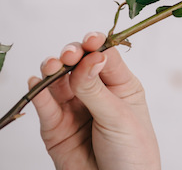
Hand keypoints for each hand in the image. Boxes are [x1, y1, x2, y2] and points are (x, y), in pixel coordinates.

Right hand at [30, 32, 160, 169]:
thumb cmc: (133, 153)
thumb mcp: (119, 117)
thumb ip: (97, 90)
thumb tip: (89, 58)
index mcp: (121, 86)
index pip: (106, 57)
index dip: (96, 46)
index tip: (91, 39)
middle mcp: (97, 93)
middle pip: (79, 65)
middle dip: (72, 55)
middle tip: (69, 55)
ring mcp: (75, 109)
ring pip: (59, 82)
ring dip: (53, 70)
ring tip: (52, 66)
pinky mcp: (56, 128)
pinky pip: (45, 107)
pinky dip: (38, 94)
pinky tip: (36, 83)